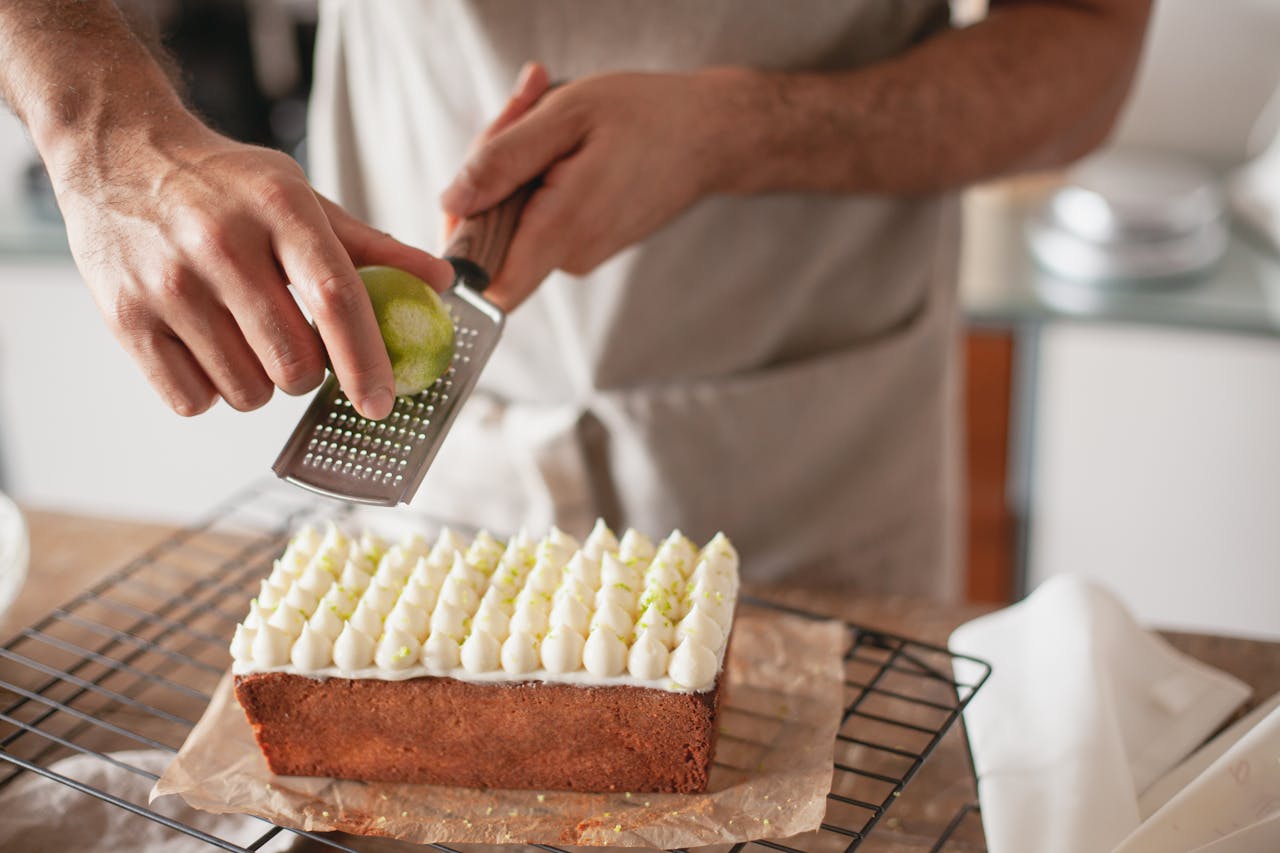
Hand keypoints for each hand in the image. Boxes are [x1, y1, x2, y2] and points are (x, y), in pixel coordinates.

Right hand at [51, 115, 454, 418]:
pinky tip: (205, 347)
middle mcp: (221, 244)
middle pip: (293, 361)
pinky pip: (192, 400)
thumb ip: (370, 246)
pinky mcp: (125, 316)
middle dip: (309, 376)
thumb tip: (441, 283)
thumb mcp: (299, 195)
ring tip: (245, 339)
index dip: (367, 360)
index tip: (383, 403)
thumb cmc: (225, 184)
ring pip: (245, 391)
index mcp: (278, 208)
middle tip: (298, 350)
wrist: (117, 153)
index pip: (336, 298)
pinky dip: (209, 391)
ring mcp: (168, 282)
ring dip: (259, 385)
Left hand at [441, 66, 738, 311]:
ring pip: (513, 224)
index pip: (486, 285)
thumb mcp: (566, 115)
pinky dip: (536, 179)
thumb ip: (502, 161)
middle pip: (491, 240)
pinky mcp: (586, 245)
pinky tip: (563, 141)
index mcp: (563, 229)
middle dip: (486, 178)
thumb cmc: (646, 116)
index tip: (462, 194)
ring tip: (548, 117)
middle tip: (520, 110)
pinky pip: (538, 219)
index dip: (456, 248)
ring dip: (513, 171)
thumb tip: (451, 202)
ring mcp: (580, 256)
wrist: (711, 136)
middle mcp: (571, 256)